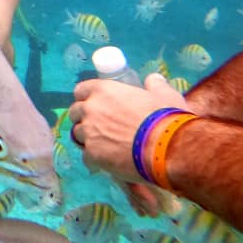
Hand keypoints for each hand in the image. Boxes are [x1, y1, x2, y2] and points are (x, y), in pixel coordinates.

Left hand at [68, 73, 187, 181]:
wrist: (167, 148)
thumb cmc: (166, 118)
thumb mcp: (164, 95)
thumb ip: (154, 85)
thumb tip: (153, 79)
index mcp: (103, 90)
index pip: (81, 91)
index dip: (87, 98)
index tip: (95, 105)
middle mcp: (90, 109)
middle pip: (75, 112)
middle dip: (84, 118)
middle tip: (100, 127)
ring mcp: (88, 132)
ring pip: (78, 135)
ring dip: (89, 139)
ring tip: (106, 146)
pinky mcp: (92, 154)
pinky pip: (87, 157)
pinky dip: (95, 160)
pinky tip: (109, 163)